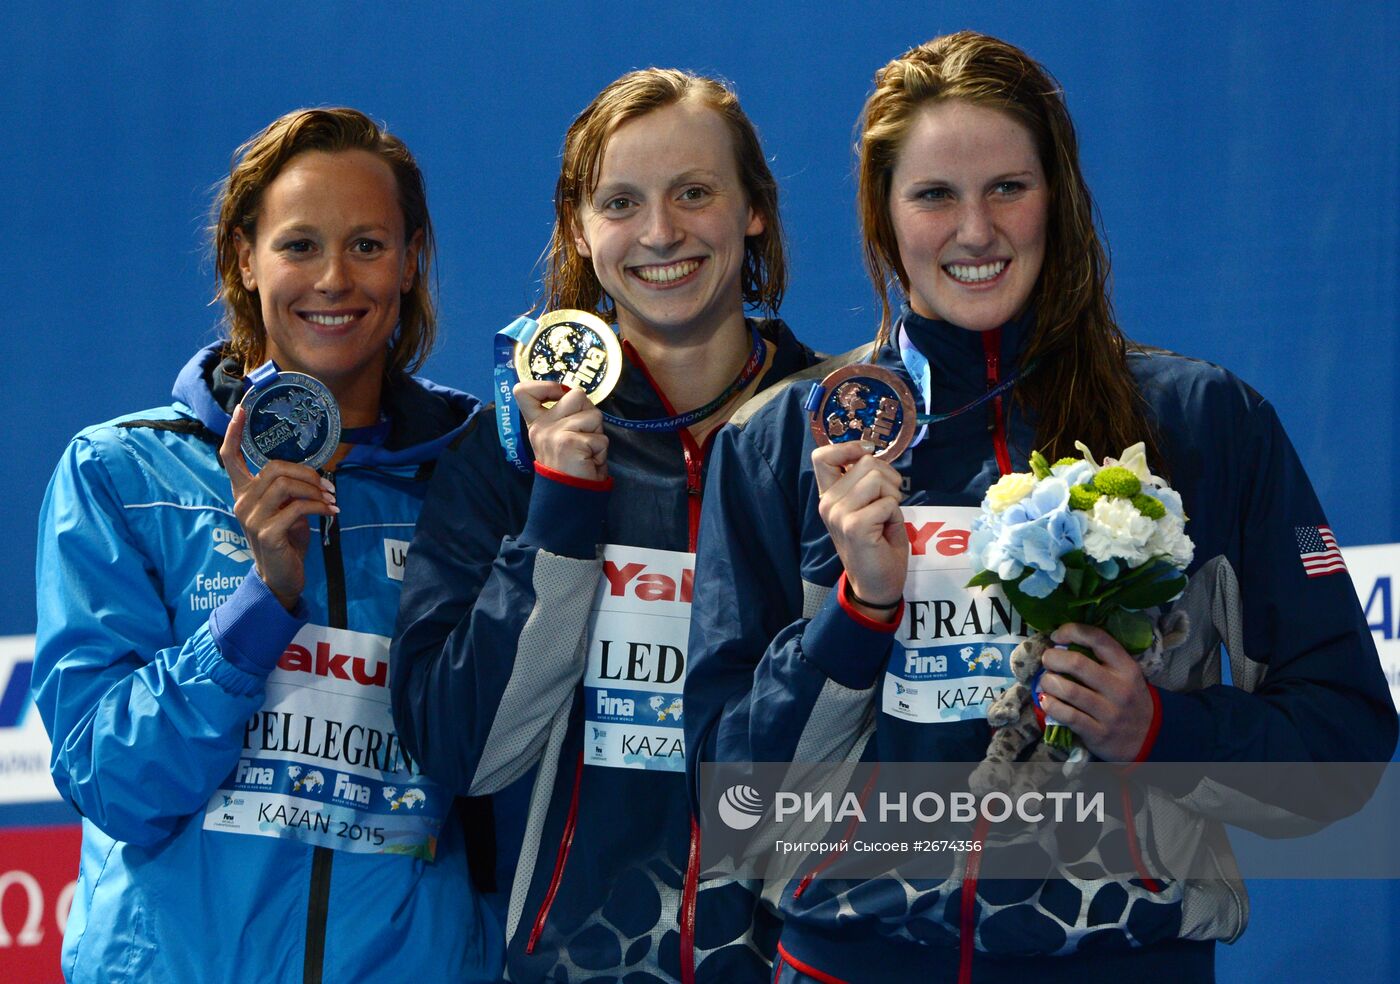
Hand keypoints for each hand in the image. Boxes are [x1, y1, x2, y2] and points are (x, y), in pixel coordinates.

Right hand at [220, 405, 337, 610]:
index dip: (234, 432)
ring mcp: (252, 518)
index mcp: (243, 492)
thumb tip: (310, 472)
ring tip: (331, 499)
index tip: (242, 409)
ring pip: (285, 485)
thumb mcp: (285, 510)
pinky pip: (297, 508)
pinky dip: (319, 507)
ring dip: (314, 489)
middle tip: (328, 485)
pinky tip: (331, 513)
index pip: (229, 457)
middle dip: (306, 472)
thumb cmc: (285, 540)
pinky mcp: (267, 533)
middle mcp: (242, 502)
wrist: (281, 577)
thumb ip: (287, 489)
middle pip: (273, 468)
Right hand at [515, 381, 606, 482]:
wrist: (569, 497)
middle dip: (590, 414)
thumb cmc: (572, 466)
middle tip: (584, 437)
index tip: (560, 394)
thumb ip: (566, 415)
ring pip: (593, 414)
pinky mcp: (569, 442)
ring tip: (587, 450)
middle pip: (576, 394)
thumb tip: (581, 396)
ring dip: (598, 433)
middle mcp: (541, 426)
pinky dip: (601, 451)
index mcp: (537, 423)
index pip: (523, 391)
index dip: (546, 385)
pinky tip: (589, 461)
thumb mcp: (561, 436)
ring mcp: (553, 434)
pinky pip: (600, 437)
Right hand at [811, 442, 907, 621]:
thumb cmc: (878, 544)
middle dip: (889, 477)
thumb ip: (864, 481)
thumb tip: (870, 453)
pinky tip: (885, 530)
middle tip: (889, 501)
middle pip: (866, 462)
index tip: (867, 453)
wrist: (877, 584)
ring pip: (877, 478)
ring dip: (892, 495)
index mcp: (829, 496)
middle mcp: (828, 503)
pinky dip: (894, 513)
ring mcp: (838, 514)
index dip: (848, 447)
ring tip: (886, 515)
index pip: (822, 456)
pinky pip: (887, 501)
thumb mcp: (868, 505)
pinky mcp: (854, 526)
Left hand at [1037, 623, 1154, 761]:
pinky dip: (1051, 706)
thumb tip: (1061, 644)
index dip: (1071, 631)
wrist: (1150, 736)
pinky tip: (1046, 701)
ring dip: (1048, 682)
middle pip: (1077, 663)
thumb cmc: (1128, 698)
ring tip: (1046, 681)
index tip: (1056, 636)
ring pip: (1069, 690)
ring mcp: (1110, 713)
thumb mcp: (1125, 675)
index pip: (1098, 639)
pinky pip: (1068, 716)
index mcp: (1126, 667)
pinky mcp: (1098, 733)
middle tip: (1047, 660)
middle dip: (1053, 658)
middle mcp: (1120, 688)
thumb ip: (1101, 659)